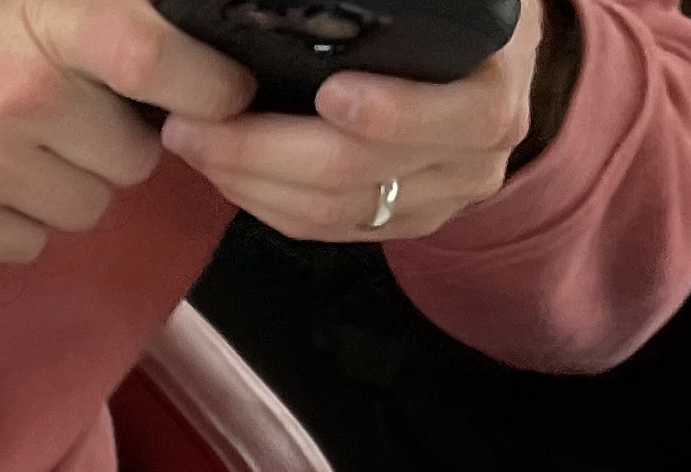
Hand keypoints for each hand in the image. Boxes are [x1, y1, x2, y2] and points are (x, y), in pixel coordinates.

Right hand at [0, 0, 252, 262]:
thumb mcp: (1, 4)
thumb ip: (87, 24)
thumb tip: (179, 57)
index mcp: (45, 21)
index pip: (159, 59)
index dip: (207, 85)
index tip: (220, 95)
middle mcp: (23, 94)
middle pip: (133, 157)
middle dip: (109, 147)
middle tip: (62, 122)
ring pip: (86, 208)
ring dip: (62, 189)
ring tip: (8, 152)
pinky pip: (30, 244)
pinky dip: (12, 222)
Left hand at [158, 0, 547, 240]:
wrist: (498, 69)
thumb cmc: (465, 19)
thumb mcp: (457, 2)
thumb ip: (405, 5)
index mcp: (492, 98)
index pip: (441, 118)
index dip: (386, 112)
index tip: (328, 92)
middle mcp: (473, 161)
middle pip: (355, 174)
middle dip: (262, 150)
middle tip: (196, 120)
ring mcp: (437, 202)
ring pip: (327, 212)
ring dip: (247, 181)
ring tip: (192, 142)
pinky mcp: (402, 226)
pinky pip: (321, 229)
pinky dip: (263, 202)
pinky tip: (222, 170)